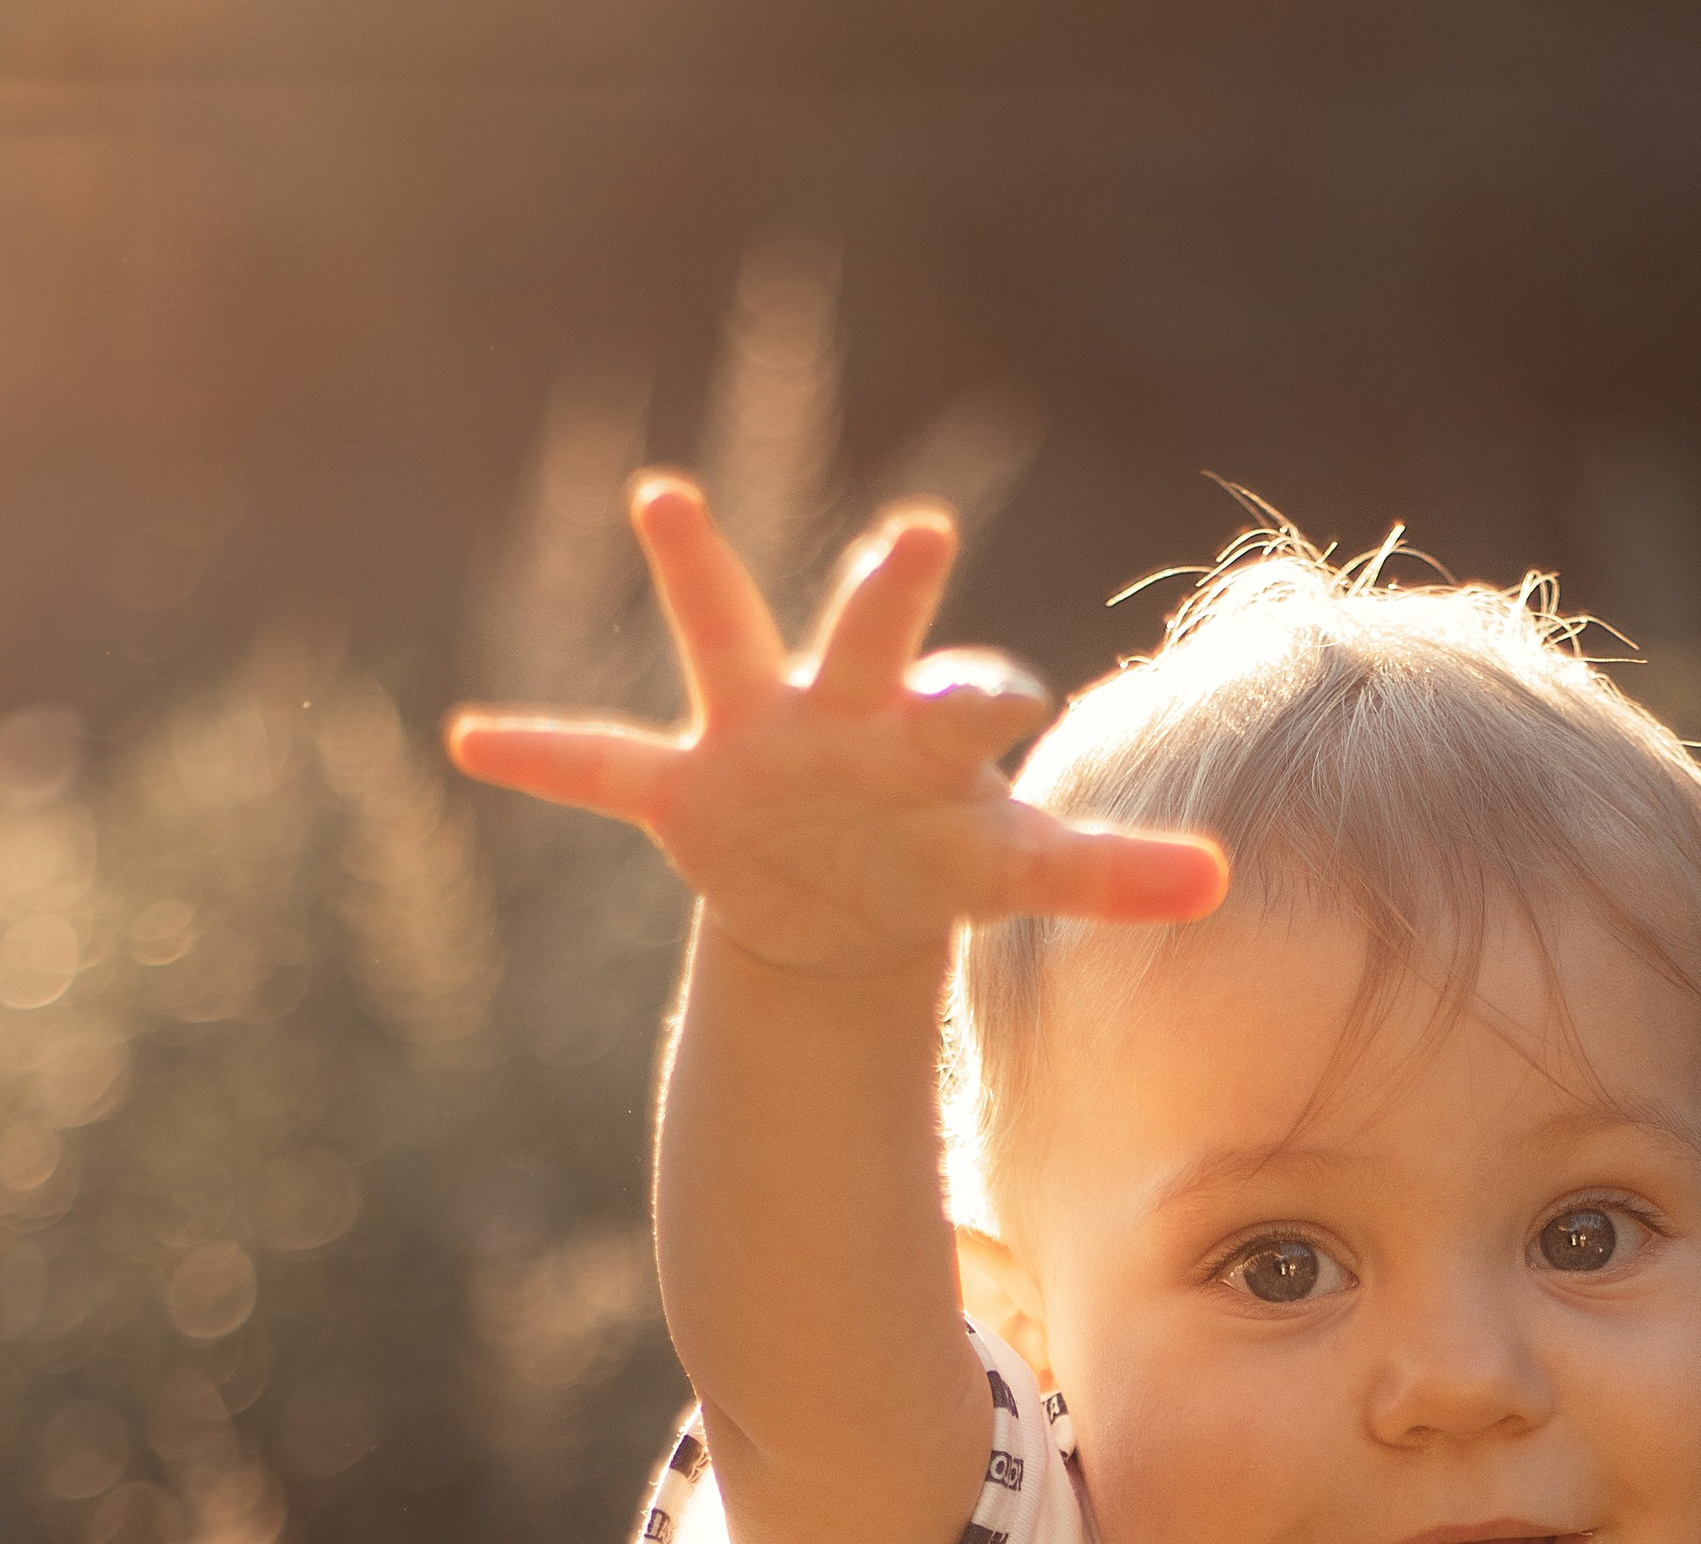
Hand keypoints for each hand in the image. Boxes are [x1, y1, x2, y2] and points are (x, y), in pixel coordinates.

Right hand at [444, 475, 1226, 985]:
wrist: (843, 891)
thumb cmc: (939, 853)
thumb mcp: (1015, 868)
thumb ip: (1111, 871)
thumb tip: (1227, 882)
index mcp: (929, 737)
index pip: (972, 704)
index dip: (989, 700)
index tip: (1014, 706)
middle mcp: (846, 714)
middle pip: (873, 640)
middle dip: (889, 592)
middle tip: (922, 533)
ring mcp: (758, 738)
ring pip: (726, 639)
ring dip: (698, 571)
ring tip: (664, 494)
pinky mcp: (685, 788)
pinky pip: (603, 767)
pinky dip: (544, 757)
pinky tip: (472, 742)